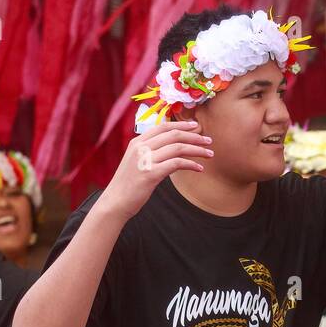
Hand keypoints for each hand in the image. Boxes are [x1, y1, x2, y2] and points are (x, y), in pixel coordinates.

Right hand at [97, 119, 213, 221]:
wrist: (115, 202)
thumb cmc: (128, 185)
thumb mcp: (136, 163)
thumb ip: (150, 153)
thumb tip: (170, 149)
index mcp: (137, 142)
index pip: (163, 127)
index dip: (182, 124)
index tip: (196, 126)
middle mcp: (141, 147)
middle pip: (173, 135)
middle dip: (194, 136)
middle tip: (209, 141)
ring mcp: (145, 159)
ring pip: (177, 147)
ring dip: (196, 150)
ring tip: (209, 154)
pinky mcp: (150, 173)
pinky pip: (176, 163)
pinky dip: (190, 164)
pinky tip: (199, 168)